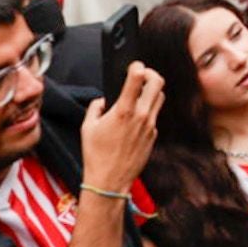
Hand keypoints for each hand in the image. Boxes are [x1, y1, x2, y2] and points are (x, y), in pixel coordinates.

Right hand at [80, 63, 162, 193]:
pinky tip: (136, 117)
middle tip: (142, 75)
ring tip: (140, 93)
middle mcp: (141, 116)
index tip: (134, 65)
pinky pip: (155, 116)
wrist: (110, 181)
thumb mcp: (87, 127)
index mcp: (124, 111)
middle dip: (151, 74)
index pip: (138, 78)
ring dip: (152, 91)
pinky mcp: (154, 136)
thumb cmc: (96, 155)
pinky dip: (148, 111)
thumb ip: (95, 107)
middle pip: (158, 83)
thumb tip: (103, 101)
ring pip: (160, 98)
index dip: (137, 66)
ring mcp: (150, 126)